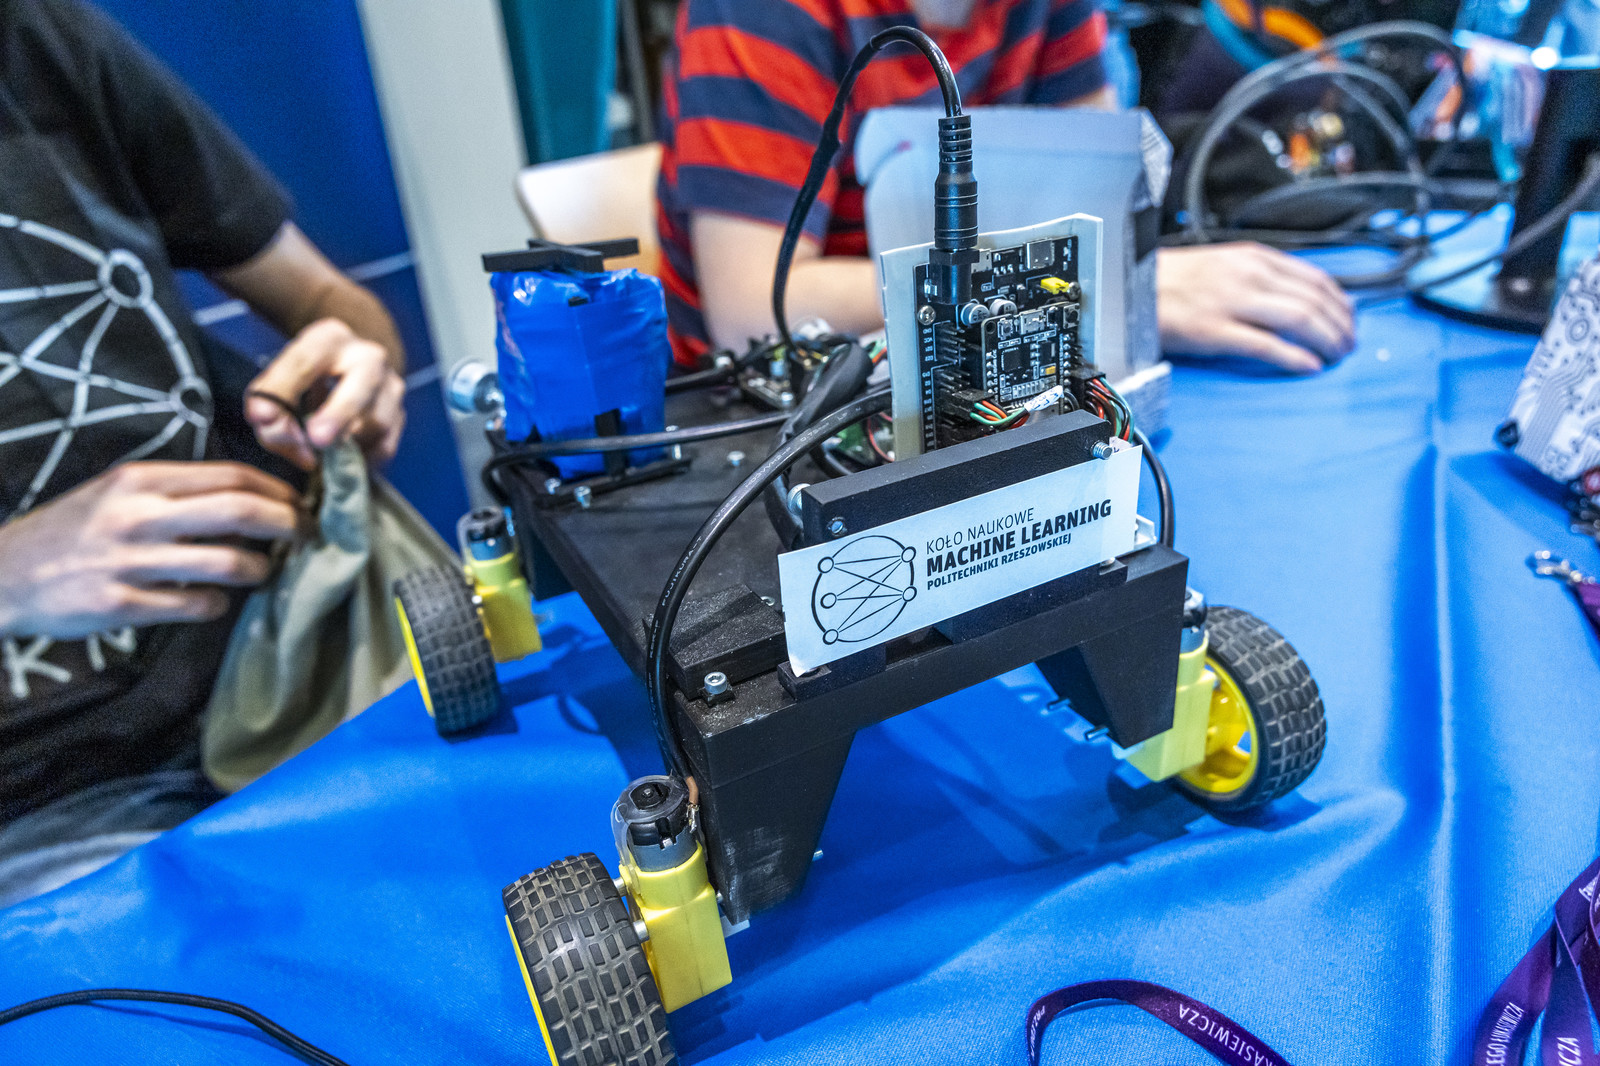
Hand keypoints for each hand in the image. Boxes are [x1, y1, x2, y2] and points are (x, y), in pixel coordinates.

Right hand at [0, 462, 299, 638]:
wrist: (4, 572)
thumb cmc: (75, 530)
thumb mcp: (118, 493)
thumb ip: (176, 492)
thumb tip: (249, 499)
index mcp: (142, 480)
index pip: (231, 474)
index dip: (278, 489)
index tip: (300, 502)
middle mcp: (138, 514)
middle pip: (241, 510)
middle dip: (288, 523)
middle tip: (306, 535)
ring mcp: (129, 561)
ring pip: (228, 562)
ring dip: (260, 569)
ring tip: (262, 571)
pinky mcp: (120, 604)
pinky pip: (196, 605)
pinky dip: (218, 605)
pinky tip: (215, 602)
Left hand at [245, 318, 405, 469]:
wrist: (346, 370)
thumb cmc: (305, 378)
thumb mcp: (277, 381)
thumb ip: (267, 405)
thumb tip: (273, 430)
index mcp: (330, 338)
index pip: (305, 360)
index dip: (282, 389)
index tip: (262, 418)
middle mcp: (369, 357)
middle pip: (363, 383)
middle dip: (340, 413)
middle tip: (317, 439)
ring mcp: (391, 386)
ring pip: (377, 421)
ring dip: (344, 445)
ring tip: (318, 452)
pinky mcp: (400, 416)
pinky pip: (384, 447)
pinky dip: (359, 459)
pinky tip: (339, 457)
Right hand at [1156, 243, 1355, 373]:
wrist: (1129, 288)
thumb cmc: (1174, 281)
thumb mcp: (1224, 263)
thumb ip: (1260, 275)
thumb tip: (1298, 295)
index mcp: (1253, 258)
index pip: (1315, 278)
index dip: (1342, 302)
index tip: (1350, 319)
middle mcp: (1248, 276)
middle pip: (1314, 301)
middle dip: (1340, 326)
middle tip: (1349, 344)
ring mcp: (1232, 303)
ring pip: (1299, 320)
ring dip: (1326, 341)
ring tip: (1336, 357)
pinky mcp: (1215, 331)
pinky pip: (1266, 345)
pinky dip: (1294, 357)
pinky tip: (1310, 366)